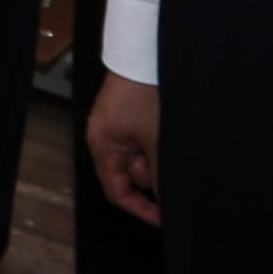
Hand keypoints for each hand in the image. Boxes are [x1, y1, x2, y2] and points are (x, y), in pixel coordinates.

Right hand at [86, 71, 163, 224]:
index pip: (117, 191)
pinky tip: (164, 127)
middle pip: (132, 174)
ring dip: (158, 153)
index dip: (140, 208)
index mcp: (103, 147)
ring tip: (166, 131)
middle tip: (169, 153)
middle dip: (154, 170)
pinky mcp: (128, 115)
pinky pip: (143, 140)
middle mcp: (104, 139)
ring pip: (142, 157)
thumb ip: (159, 174)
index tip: (164, 218)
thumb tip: (167, 203)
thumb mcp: (155, 139)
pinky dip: (156, 141)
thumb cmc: (144, 94)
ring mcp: (116, 126)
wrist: (143, 55)